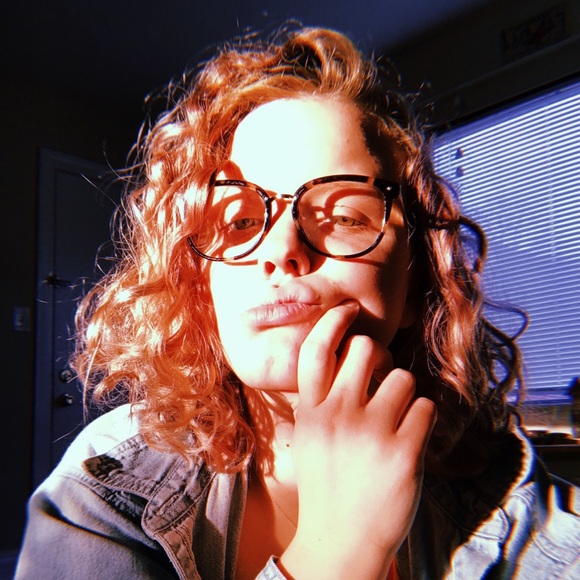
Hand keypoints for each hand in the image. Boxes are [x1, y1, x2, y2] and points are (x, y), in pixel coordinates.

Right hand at [279, 301, 436, 579]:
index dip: (333, 321)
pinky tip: (411, 438)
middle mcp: (338, 414)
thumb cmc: (327, 486)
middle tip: (382, 374)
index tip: (348, 308)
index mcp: (311, 411)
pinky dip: (423, 418)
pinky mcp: (403, 451)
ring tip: (397, 418)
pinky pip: (426, 407)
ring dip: (405, 393)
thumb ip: (322, 402)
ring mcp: (371, 432)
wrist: (340, 542)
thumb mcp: (311, 439)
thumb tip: (347, 363)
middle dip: (378, 356)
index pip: (316, 350)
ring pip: (402, 377)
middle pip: (365, 349)